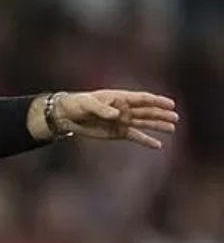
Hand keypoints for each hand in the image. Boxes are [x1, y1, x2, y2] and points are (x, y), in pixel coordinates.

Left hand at [36, 90, 178, 147]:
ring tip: (171, 128)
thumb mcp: (87, 104)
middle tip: (175, 118)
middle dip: (160, 114)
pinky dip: (145, 140)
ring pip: (143, 123)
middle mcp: (124, 109)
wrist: (67, 116)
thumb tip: (118, 115)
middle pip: (146, 111)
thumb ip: (102, 109)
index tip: (170, 104)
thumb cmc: (77, 104)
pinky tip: (157, 145)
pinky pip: (134, 136)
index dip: (156, 101)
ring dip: (157, 126)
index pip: (141, 99)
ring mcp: (122, 121)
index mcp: (119, 97)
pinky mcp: (117, 133)